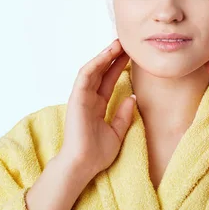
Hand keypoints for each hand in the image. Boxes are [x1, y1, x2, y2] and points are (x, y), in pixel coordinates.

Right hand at [58, 39, 134, 178]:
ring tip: (118, 44)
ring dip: (104, 56)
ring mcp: (81, 98)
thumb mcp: (117, 132)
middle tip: (126, 43)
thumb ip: (123, 115)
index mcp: (97, 106)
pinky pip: (85, 77)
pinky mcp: (76, 99)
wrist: (83, 165)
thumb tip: (132, 98)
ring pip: (93, 70)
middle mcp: (89, 99)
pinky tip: (105, 55)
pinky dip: (94, 64)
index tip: (132, 55)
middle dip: (113, 57)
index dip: (119, 67)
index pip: (109, 81)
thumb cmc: (97, 154)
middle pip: (102, 72)